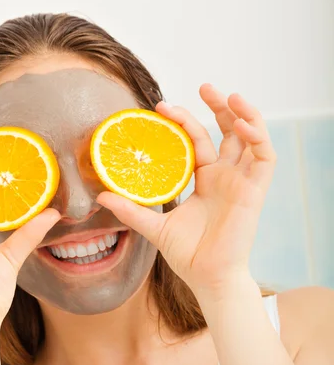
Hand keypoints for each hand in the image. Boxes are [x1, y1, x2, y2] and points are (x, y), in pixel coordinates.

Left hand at [97, 85, 275, 298]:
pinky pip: (264, 157)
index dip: (185, 121)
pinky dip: (258, 137)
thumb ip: (131, 210)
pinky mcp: (255, 191)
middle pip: (227, 132)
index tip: (163, 107)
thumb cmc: (187, 255)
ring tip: (229, 96)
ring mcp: (241, 182)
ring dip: (243, 114)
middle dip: (218, 107)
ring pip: (250, 138)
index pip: (198, 142)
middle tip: (204, 86)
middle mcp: (225, 177)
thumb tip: (100, 195)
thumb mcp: (154, 227)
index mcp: (204, 181)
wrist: (207, 277)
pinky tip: (242, 124)